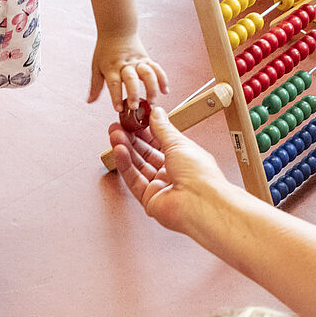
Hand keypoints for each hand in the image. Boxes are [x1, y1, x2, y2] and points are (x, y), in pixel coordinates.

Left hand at [91, 34, 168, 109]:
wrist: (117, 30)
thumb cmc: (105, 50)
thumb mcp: (96, 67)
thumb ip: (95, 85)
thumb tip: (89, 101)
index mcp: (111, 68)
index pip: (114, 83)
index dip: (116, 96)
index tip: (118, 109)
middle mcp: (125, 65)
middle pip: (131, 79)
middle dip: (133, 93)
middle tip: (135, 106)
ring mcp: (137, 61)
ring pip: (147, 74)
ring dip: (151, 88)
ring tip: (152, 101)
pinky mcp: (147, 59)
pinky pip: (156, 69)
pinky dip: (162, 79)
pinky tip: (165, 91)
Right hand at [109, 104, 233, 241]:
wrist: (200, 202)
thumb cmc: (200, 175)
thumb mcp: (179, 143)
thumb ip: (163, 128)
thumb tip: (156, 113)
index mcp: (182, 157)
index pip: (158, 141)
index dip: (144, 129)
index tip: (133, 119)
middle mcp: (171, 172)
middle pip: (145, 153)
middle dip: (130, 138)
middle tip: (118, 126)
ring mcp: (159, 186)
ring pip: (137, 166)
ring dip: (125, 149)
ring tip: (115, 135)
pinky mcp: (148, 198)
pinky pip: (133, 179)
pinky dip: (125, 164)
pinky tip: (119, 150)